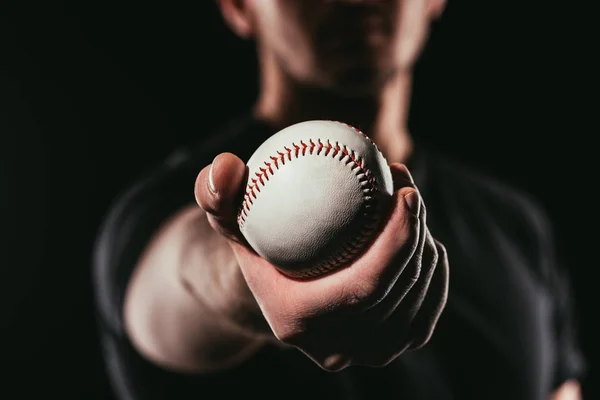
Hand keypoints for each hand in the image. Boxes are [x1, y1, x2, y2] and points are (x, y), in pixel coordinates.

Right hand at [194, 152, 448, 370]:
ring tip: (409, 203)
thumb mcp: (225, 216)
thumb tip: (227, 166)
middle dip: (416, 230)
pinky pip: (428, 306)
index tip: (403, 189)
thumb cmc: (254, 246)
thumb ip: (215, 192)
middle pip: (399, 290)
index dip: (398, 237)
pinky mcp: (394, 345)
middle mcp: (337, 349)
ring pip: (419, 298)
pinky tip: (420, 234)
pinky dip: (431, 268)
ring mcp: (369, 353)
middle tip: (406, 186)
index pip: (365, 286)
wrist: (273, 292)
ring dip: (425, 245)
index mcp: (299, 322)